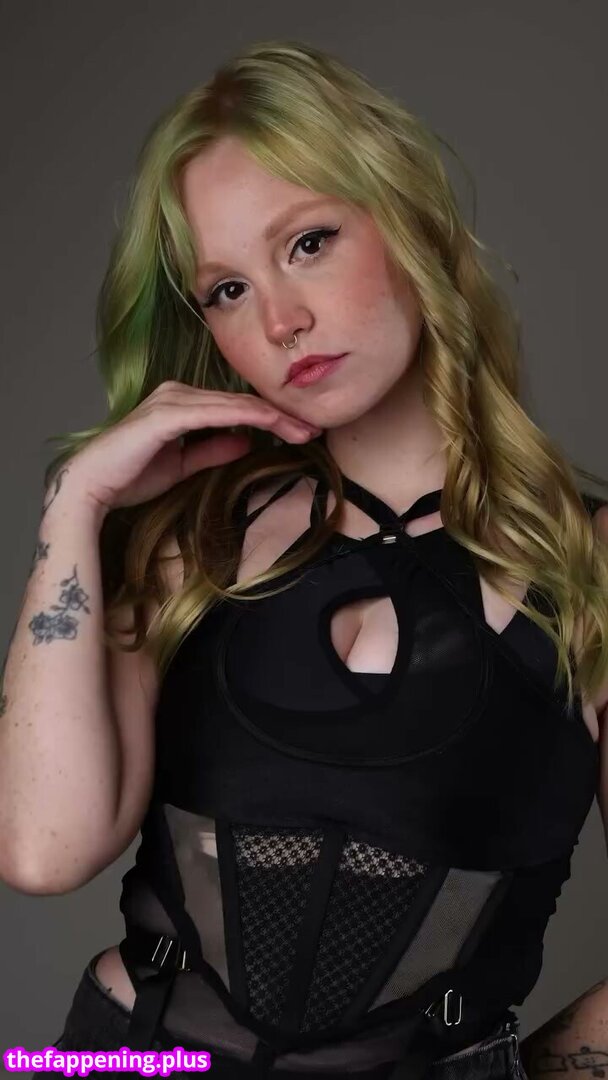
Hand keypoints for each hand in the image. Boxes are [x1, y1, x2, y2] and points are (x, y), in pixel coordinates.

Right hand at [63, 381, 320, 515]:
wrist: (93, 486)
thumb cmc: (131, 475)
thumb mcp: (184, 464)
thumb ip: (214, 450)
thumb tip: (246, 443)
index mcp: (181, 403)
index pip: (235, 408)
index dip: (271, 419)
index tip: (302, 432)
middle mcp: (177, 394)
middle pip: (240, 401)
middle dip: (279, 416)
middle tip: (314, 428)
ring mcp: (172, 401)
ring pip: (233, 404)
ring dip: (271, 417)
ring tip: (302, 430)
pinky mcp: (167, 415)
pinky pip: (216, 413)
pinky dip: (246, 417)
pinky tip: (270, 424)